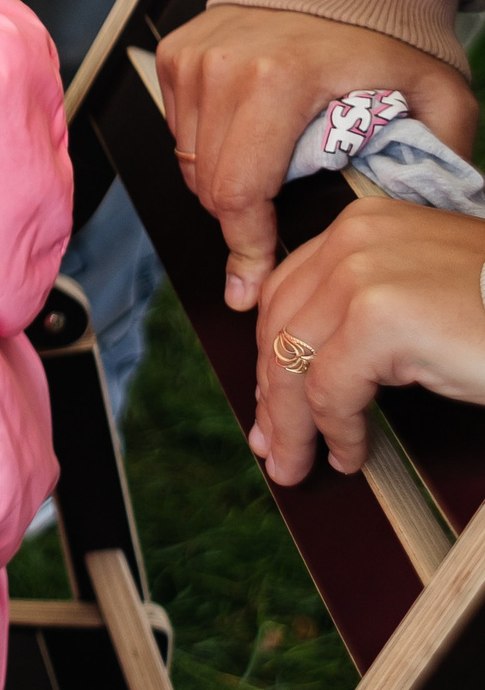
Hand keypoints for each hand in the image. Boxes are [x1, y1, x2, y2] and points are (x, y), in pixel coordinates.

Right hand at [156, 5, 475, 309]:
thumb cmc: (391, 39)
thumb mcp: (437, 101)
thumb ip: (431, 164)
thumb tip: (410, 229)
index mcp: (280, 79)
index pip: (238, 191)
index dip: (246, 247)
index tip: (250, 283)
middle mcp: (225, 65)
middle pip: (208, 184)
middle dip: (239, 218)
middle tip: (277, 222)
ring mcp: (195, 57)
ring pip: (189, 161)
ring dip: (224, 178)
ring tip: (273, 165)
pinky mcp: (178, 52)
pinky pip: (180, 128)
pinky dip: (209, 143)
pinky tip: (251, 131)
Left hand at [250, 197, 484, 483]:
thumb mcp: (423, 294)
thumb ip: (363, 308)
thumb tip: (305, 366)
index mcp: (361, 226)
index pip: (287, 293)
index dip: (271, 352)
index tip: (268, 398)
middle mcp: (354, 239)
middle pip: (280, 327)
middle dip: (271, 393)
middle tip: (271, 444)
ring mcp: (363, 275)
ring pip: (294, 362)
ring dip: (293, 424)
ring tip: (297, 463)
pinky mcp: (380, 319)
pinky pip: (331, 389)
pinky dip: (336, 431)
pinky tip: (350, 454)